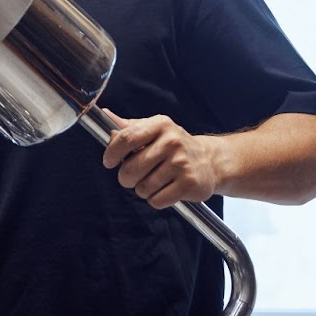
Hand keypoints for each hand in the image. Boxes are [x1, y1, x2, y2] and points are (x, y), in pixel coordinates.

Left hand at [99, 109, 223, 209]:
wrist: (210, 160)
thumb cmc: (173, 146)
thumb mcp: (153, 130)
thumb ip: (129, 127)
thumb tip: (105, 115)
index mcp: (160, 125)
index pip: (126, 139)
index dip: (112, 153)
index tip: (109, 162)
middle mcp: (172, 142)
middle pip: (131, 169)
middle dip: (126, 178)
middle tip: (133, 176)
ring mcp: (182, 163)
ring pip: (143, 188)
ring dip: (142, 190)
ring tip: (154, 181)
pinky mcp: (189, 184)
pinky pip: (157, 200)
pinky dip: (155, 200)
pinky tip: (165, 189)